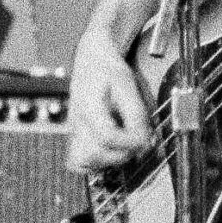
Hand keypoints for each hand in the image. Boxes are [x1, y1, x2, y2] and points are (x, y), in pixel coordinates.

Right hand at [66, 25, 155, 173]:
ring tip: (123, 145)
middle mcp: (77, 122)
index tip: (144, 136)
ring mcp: (74, 130)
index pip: (107, 137)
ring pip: (83, 161)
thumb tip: (147, 141)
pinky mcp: (76, 135)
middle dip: (121, 153)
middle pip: (93, 155)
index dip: (130, 141)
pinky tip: (109, 152)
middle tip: (135, 141)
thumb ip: (137, 115)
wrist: (90, 60)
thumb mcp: (128, 86)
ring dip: (108, 159)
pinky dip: (93, 163)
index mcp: (89, 106)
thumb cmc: (109, 70)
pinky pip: (77, 160)